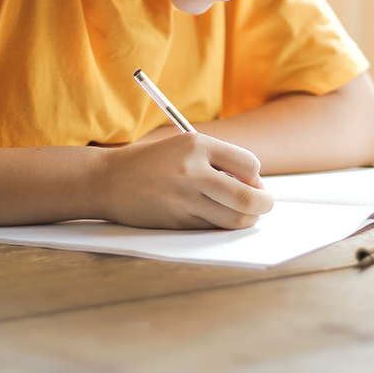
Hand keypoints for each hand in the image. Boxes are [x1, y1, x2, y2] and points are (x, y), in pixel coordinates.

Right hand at [94, 133, 272, 229]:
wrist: (109, 180)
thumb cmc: (154, 162)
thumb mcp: (185, 147)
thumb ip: (219, 161)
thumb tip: (255, 185)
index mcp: (197, 145)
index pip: (249, 164)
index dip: (256, 176)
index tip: (253, 182)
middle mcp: (192, 171)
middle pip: (246, 197)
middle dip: (263, 204)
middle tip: (265, 204)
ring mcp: (183, 198)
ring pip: (233, 218)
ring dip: (248, 218)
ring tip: (246, 213)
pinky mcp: (175, 221)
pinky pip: (212, 227)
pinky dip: (222, 225)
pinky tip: (218, 217)